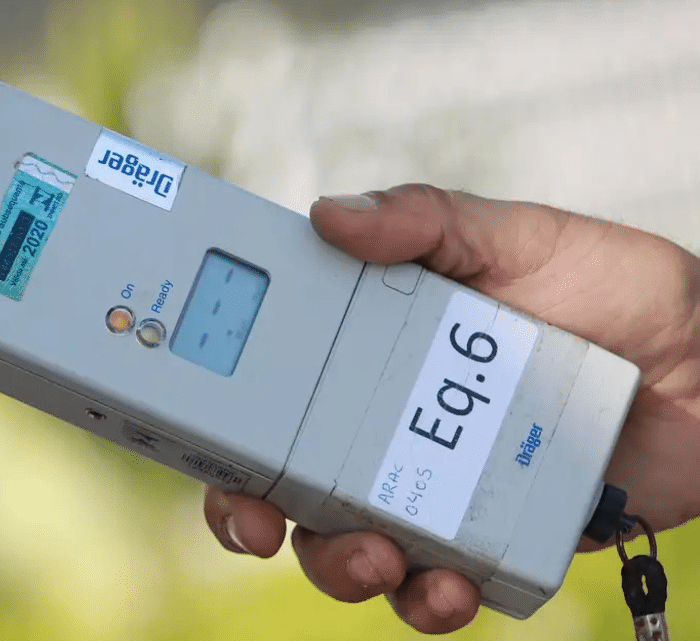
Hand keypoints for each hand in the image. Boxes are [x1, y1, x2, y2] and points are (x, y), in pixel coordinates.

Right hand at [203, 184, 699, 633]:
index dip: (224, 419)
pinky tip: (447, 587)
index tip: (198, 434)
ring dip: (339, 566)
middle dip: (251, 514)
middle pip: (288, 484)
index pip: (274, 389)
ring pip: (347, 548)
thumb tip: (325, 215)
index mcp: (374, 354)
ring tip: (376, 555)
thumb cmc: (618, 289)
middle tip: (258, 521)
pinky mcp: (490, 543)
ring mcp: (436, 488)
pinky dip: (429, 601)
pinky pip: (436, 589)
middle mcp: (389, 426)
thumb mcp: (517, 236)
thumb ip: (428, 221)